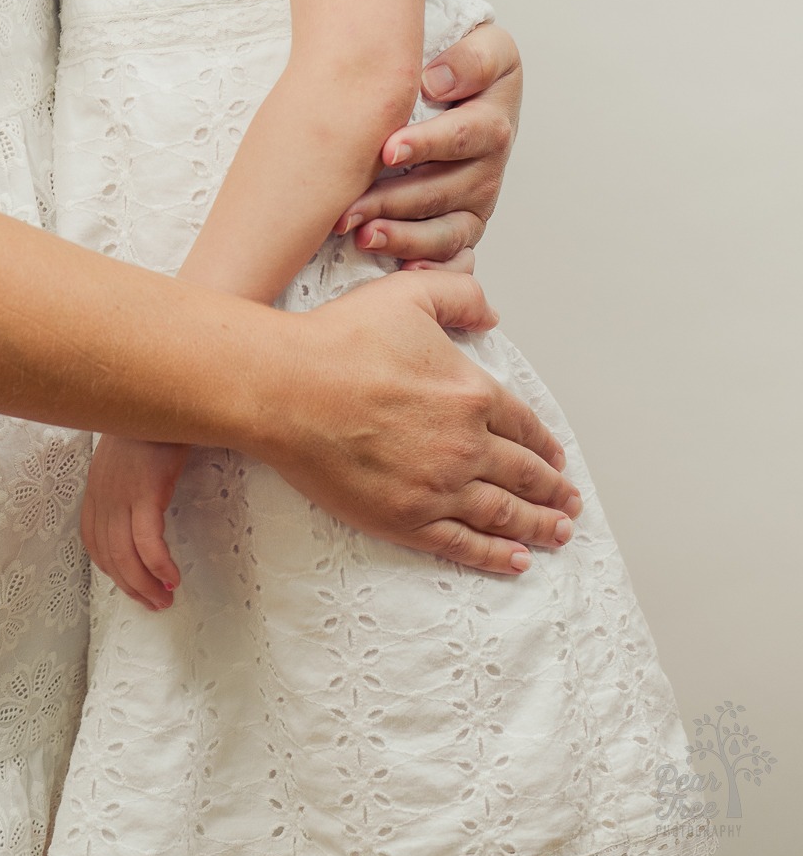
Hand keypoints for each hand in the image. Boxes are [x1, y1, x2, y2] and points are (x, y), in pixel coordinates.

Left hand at [82, 435, 189, 610]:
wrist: (165, 393)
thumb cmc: (152, 424)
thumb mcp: (128, 454)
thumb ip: (127, 480)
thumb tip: (141, 510)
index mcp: (97, 486)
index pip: (93, 542)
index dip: (111, 570)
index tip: (132, 586)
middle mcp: (103, 494)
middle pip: (109, 556)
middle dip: (131, 586)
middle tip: (154, 604)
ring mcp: (122, 493)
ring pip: (126, 555)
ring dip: (146, 584)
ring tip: (165, 599)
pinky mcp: (145, 491)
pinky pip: (148, 541)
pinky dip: (158, 565)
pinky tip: (172, 577)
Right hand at [260, 267, 579, 574]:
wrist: (287, 388)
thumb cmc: (339, 340)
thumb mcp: (408, 295)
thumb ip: (459, 296)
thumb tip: (492, 313)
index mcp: (470, 393)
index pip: (523, 424)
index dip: (544, 444)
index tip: (557, 459)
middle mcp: (465, 445)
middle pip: (523, 474)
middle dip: (552, 491)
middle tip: (569, 504)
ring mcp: (438, 488)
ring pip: (504, 514)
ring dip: (538, 525)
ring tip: (559, 534)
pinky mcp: (407, 520)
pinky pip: (465, 544)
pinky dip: (496, 555)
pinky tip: (517, 560)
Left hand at [334, 22, 520, 266]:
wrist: (466, 87)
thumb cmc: (468, 66)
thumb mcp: (487, 46)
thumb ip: (472, 59)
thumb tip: (436, 82)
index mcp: (494, 120)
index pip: (463, 137)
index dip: (427, 144)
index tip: (387, 149)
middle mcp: (489, 167)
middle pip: (443, 192)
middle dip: (394, 202)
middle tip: (350, 210)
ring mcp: (476, 201)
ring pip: (446, 231)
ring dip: (403, 239)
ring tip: (361, 237)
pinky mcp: (463, 224)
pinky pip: (452, 256)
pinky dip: (431, 268)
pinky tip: (400, 275)